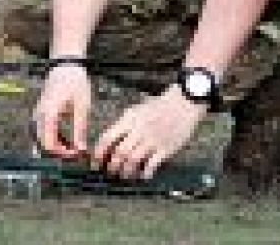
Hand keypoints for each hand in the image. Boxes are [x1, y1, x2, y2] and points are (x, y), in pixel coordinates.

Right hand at [32, 63, 91, 158]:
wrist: (66, 65)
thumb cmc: (75, 83)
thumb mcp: (81, 107)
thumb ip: (80, 130)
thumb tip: (81, 151)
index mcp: (48, 114)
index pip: (47, 144)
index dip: (61, 154)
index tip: (77, 154)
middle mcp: (39, 115)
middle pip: (42, 144)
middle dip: (59, 153)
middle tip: (76, 153)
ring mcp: (38, 113)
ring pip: (41, 139)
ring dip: (56, 147)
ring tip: (73, 147)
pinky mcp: (41, 113)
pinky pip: (43, 132)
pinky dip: (54, 139)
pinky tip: (68, 140)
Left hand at [92, 84, 207, 179]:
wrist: (183, 103)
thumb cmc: (158, 106)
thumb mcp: (137, 110)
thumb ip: (125, 124)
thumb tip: (110, 140)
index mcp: (130, 119)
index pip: (109, 137)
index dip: (100, 152)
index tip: (96, 160)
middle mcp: (139, 130)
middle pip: (120, 152)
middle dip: (112, 165)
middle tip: (110, 171)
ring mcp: (153, 140)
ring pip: (133, 161)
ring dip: (126, 171)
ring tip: (124, 175)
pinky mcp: (166, 149)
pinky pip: (152, 165)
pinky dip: (145, 173)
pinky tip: (143, 175)